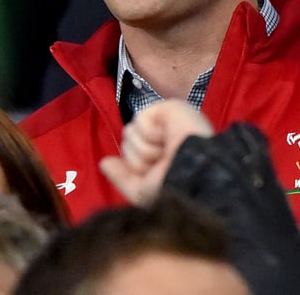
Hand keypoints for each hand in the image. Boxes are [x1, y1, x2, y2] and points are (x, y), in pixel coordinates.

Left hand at [99, 101, 213, 205]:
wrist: (194, 174)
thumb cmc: (174, 188)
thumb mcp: (143, 192)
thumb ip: (122, 177)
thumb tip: (104, 162)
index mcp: (163, 157)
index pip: (130, 155)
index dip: (137, 167)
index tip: (156, 174)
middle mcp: (165, 139)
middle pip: (127, 143)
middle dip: (139, 158)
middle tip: (163, 163)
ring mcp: (168, 123)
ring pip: (129, 132)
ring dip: (144, 148)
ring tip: (166, 152)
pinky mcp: (170, 108)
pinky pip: (139, 119)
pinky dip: (150, 133)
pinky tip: (168, 138)